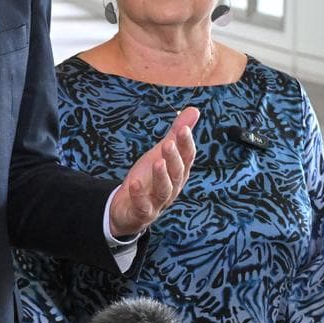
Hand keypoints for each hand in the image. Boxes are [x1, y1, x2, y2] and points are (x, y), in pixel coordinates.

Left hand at [109, 107, 198, 236]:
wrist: (129, 209)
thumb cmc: (149, 178)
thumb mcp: (160, 153)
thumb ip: (176, 134)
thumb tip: (194, 110)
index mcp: (178, 172)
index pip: (187, 157)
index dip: (186, 144)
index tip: (184, 128)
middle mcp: (172, 187)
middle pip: (177, 173)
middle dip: (174, 158)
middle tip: (169, 143)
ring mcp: (158, 202)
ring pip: (164, 190)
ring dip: (162, 176)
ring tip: (157, 162)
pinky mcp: (142, 212)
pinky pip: (143, 206)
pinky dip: (139, 195)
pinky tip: (134, 183)